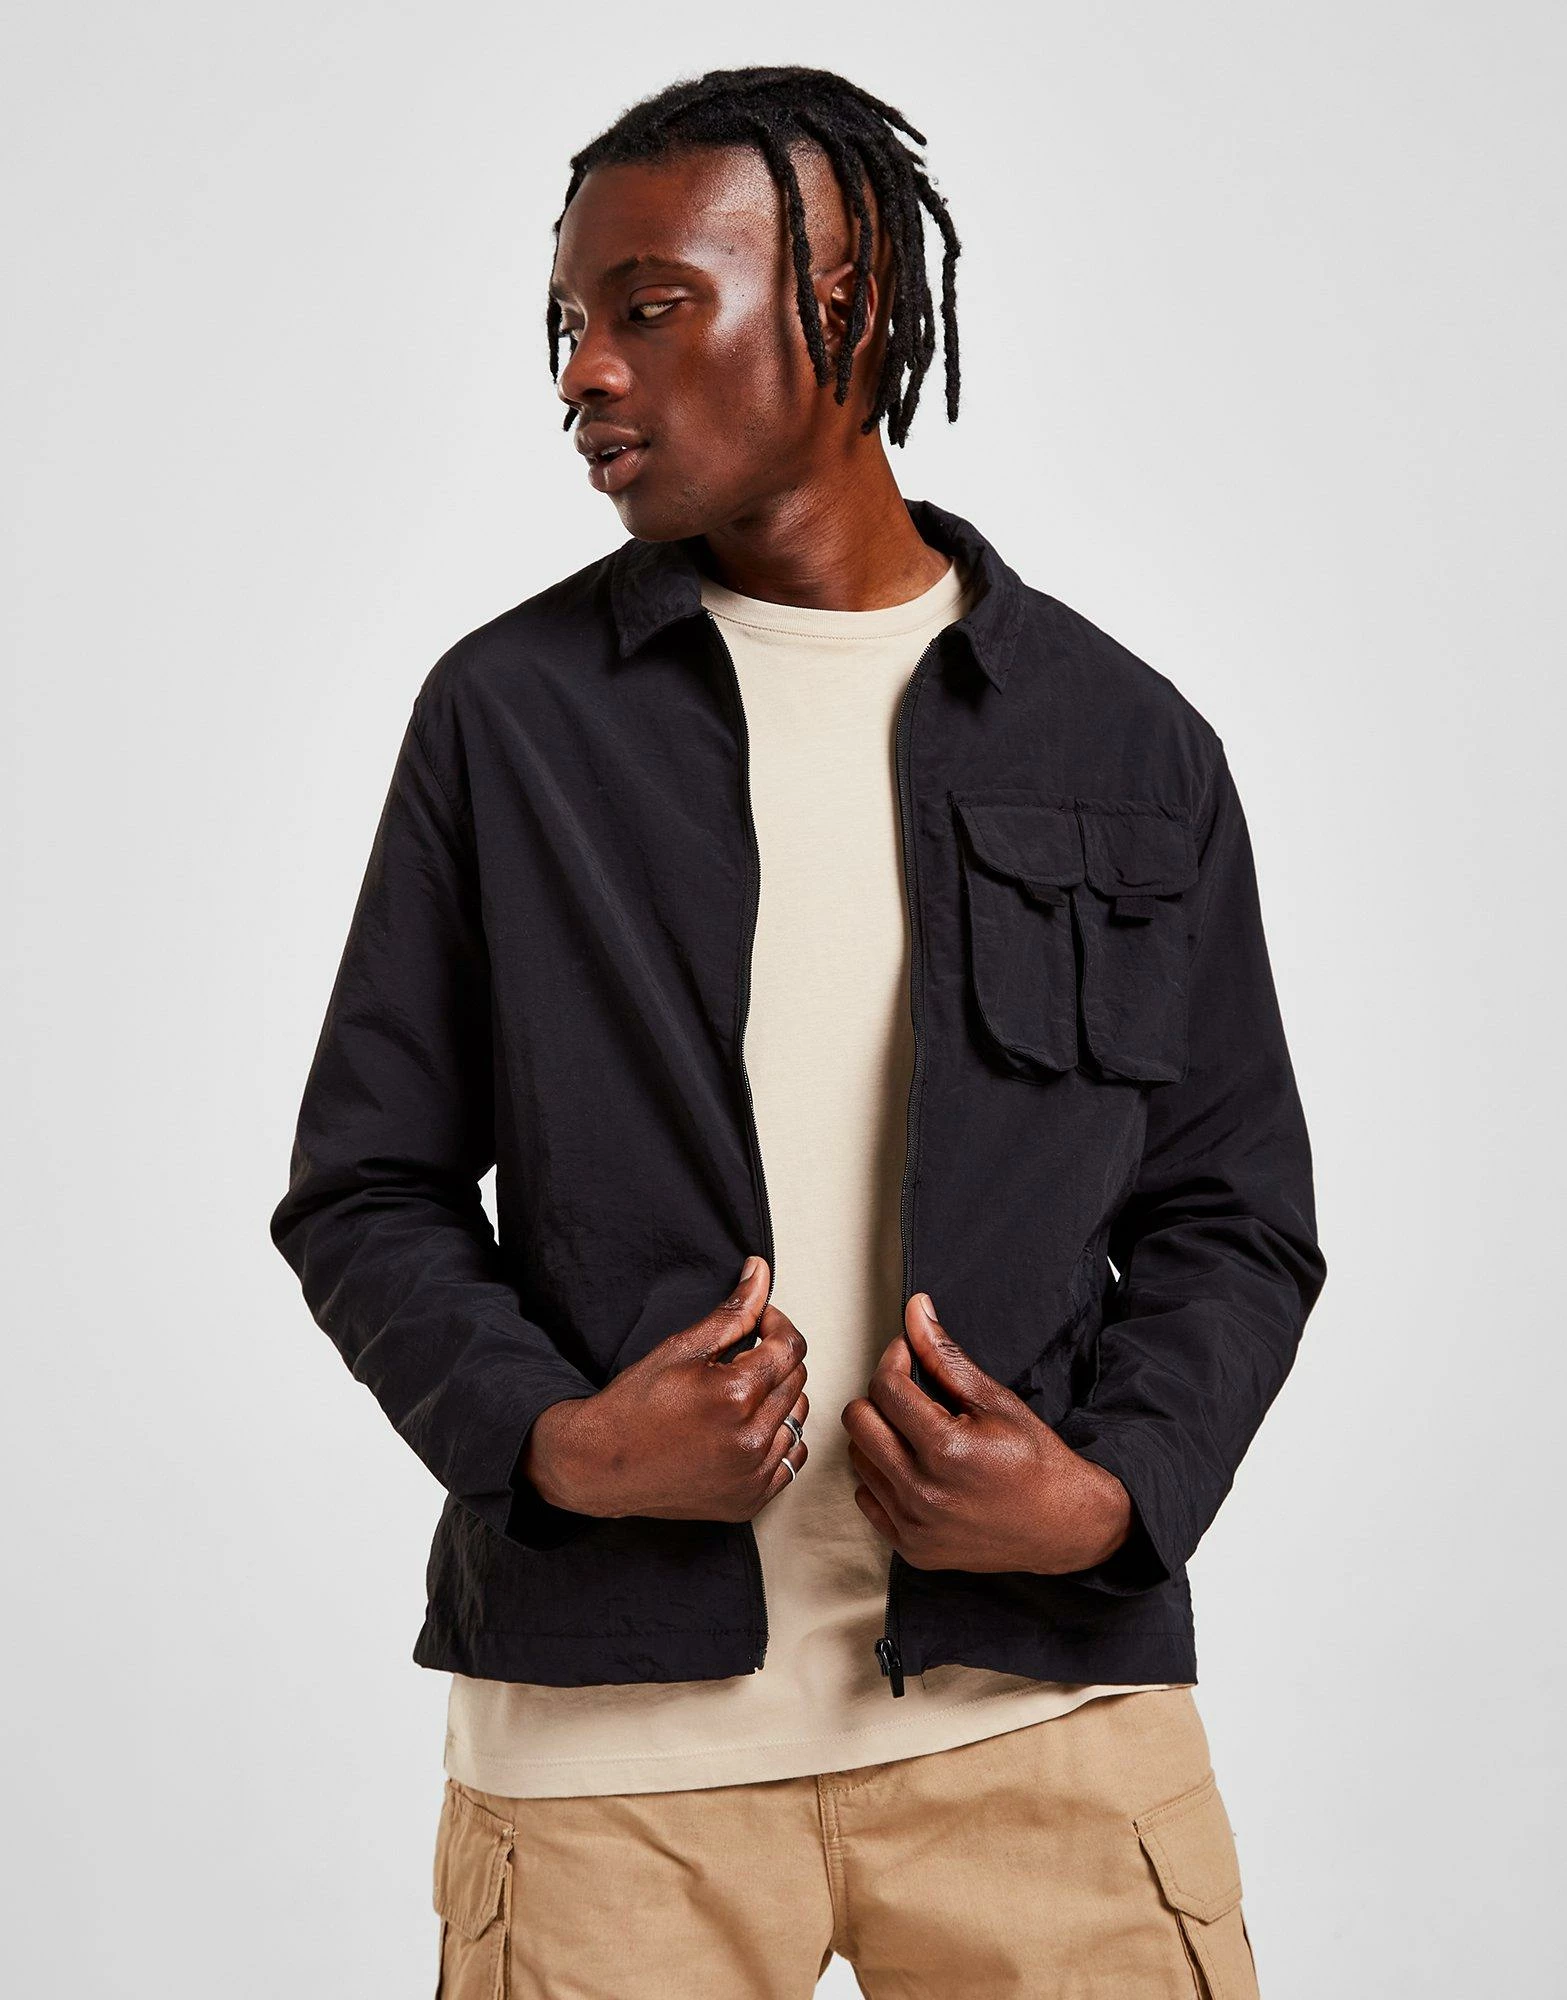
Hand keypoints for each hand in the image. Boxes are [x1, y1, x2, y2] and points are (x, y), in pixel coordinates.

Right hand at [522, 1256, 807, 1522]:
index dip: (776, 1325)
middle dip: (775, 1361)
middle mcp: (751, 1439)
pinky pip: (792, 1459)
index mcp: (736, 1396)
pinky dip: (778, 1440)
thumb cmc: (633, 1404)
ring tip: (741, 1395)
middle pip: (797, 1382)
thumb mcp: (680, 1348)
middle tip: (741, 1357)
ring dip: (779, 1400)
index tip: (759, 1323)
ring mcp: (752, 1475)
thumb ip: (732, 1312)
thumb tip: (761, 1272)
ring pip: (798, 1419)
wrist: (599, 1466)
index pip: (790, 1347)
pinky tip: (748, 1429)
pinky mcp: (750, 1500)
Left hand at [840, 1293, 1131, 1573]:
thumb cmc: (1035, 1460)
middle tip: (911, 1393)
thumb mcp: (995, 1400)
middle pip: (859, 1422)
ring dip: (880, 1437)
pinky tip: (916, 1469)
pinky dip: (883, 1477)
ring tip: (917, 1433)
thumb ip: (945, 1356)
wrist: (1064, 1526)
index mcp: (945, 1450)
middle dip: (880, 1396)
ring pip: (858, 1459)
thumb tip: (916, 1311)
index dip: (895, 1359)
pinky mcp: (911, 1549)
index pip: (886, 1387)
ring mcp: (914, 1526)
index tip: (908, 1355)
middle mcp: (922, 1493)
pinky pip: (866, 1498)